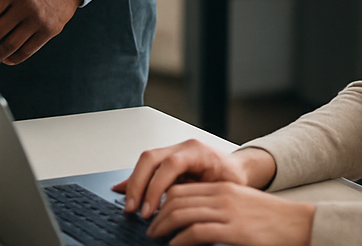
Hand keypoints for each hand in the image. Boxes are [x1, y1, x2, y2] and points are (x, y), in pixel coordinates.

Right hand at [114, 142, 275, 218]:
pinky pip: (147, 167)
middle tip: (132, 208)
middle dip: (137, 184)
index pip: (170, 165)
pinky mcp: (167, 160)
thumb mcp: (222, 189)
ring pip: (145, 161)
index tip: (150, 210)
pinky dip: (135, 180)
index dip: (156, 188)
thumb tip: (179, 212)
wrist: (238, 168)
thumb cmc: (234, 178)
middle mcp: (182, 148)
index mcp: (197, 151)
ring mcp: (173, 151)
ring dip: (134, 184)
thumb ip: (199, 196)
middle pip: (150, 158)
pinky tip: (123, 189)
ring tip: (129, 206)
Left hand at [146, 182, 313, 245]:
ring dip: (163, 226)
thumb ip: (220, 207)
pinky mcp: (234, 230)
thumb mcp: (242, 205)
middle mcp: (222, 196)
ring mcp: (227, 212)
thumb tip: (195, 220)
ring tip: (156, 236)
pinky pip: (197, 231)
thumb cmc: (273, 218)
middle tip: (150, 227)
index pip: (182, 188)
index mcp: (223, 188)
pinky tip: (174, 245)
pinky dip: (180, 239)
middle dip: (158, 214)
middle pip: (177, 199)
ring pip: (182, 213)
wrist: (298, 223)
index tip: (155, 212)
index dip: (162, 200)